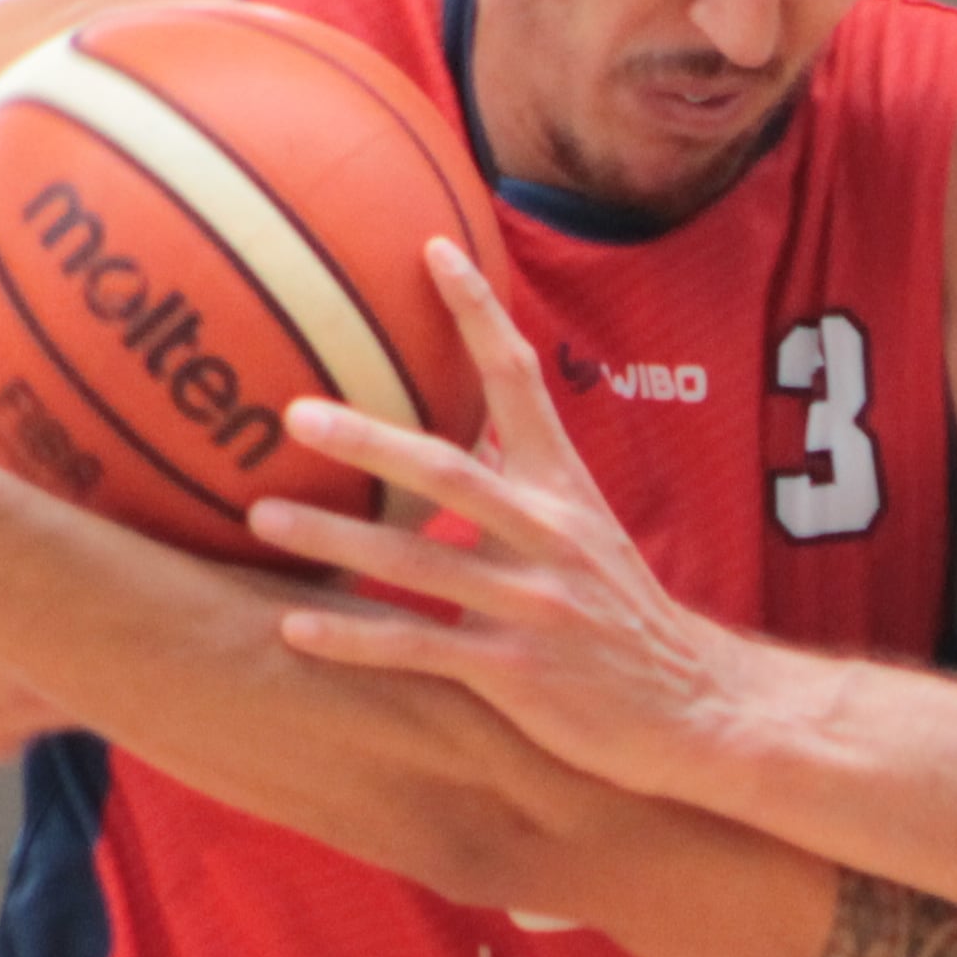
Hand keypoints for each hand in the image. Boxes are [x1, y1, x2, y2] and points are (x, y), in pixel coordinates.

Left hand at [247, 240, 774, 801]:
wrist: (695, 707)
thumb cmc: (620, 617)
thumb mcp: (586, 533)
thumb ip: (522, 483)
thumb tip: (453, 430)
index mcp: (566, 488)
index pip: (521, 379)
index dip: (480, 312)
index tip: (433, 249)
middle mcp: (551, 534)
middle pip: (449, 471)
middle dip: (368, 442)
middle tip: (294, 413)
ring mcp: (535, 604)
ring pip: (420, 564)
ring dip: (334, 543)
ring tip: (261, 520)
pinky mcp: (519, 671)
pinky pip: (420, 650)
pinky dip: (354, 638)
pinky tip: (294, 629)